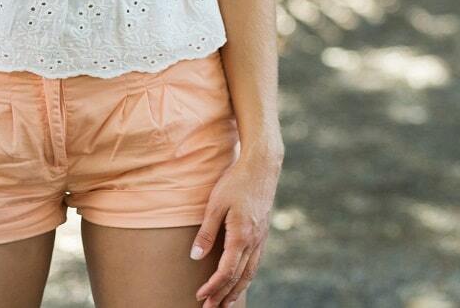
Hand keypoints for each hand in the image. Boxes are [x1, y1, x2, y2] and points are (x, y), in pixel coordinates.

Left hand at [191, 148, 281, 307]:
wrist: (262, 165)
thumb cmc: (236, 181)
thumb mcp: (215, 204)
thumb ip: (206, 232)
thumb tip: (196, 257)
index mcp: (241, 235)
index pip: (226, 271)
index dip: (213, 286)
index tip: (200, 296)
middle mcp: (254, 240)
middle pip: (239, 277)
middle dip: (224, 295)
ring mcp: (261, 237)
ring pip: (250, 271)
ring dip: (237, 290)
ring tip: (227, 303)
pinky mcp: (263, 231)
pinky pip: (256, 261)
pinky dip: (247, 276)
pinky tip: (241, 279)